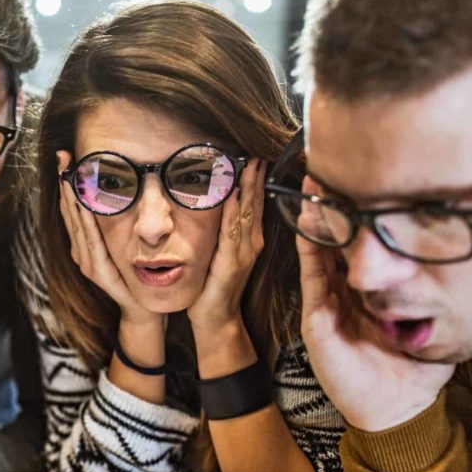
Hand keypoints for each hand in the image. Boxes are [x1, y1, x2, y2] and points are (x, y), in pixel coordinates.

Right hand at [56, 160, 159, 325]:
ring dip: (72, 198)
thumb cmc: (133, 277)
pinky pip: (90, 241)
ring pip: (76, 223)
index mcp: (84, 243)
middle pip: (69, 211)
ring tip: (69, 175)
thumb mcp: (121, 246)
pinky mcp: (96, 270)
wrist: (140, 308)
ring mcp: (86, 261)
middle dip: (66, 183)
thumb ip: (114, 227)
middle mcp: (80, 251)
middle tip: (62, 158)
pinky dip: (85, 222)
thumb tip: (116, 194)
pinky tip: (84, 205)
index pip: (73, 208)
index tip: (66, 159)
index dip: (68, 183)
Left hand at [186, 158, 266, 330]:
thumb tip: (216, 204)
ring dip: (248, 188)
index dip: (256, 181)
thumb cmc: (214, 286)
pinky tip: (234, 195)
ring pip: (246, 214)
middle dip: (255, 178)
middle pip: (254, 204)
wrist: (215, 317)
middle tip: (257, 153)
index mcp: (249, 239)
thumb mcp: (219, 253)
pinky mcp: (231, 263)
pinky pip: (232, 233)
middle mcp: (251, 243)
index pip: (254, 204)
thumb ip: (222, 231)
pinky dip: (233, 213)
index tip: (256, 158)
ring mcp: (243, 253)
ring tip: (250, 165)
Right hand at [296, 177, 453, 430]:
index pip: (362, 245)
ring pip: (320, 252)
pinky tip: (310, 224)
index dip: (360, 215)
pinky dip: (309, 249)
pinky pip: (311, 276)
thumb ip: (441, 291)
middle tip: (332, 170)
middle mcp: (346, 291)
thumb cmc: (416, 364)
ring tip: (316, 185)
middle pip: (337, 240)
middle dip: (335, 207)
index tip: (366, 182)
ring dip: (317, 219)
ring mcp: (328, 303)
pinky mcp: (318, 318)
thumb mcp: (435, 316)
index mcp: (370, 291)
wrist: (399, 403)